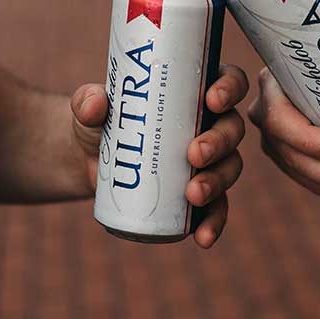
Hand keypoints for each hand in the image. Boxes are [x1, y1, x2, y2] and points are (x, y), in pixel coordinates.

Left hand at [70, 64, 249, 247]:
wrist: (89, 161)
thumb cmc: (101, 121)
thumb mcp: (90, 107)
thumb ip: (87, 101)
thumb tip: (94, 105)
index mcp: (195, 92)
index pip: (229, 82)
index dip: (230, 88)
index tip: (211, 100)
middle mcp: (210, 124)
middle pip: (232, 129)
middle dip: (219, 142)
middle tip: (194, 153)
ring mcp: (209, 161)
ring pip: (229, 168)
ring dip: (217, 182)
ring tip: (193, 194)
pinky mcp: (198, 193)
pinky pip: (216, 208)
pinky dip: (213, 223)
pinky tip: (202, 237)